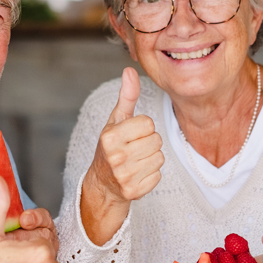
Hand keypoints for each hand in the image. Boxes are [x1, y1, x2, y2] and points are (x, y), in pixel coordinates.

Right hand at [81, 68, 163, 244]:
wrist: (102, 183)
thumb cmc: (112, 146)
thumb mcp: (116, 120)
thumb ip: (127, 96)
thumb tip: (130, 70)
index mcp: (110, 136)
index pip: (148, 123)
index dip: (143, 127)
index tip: (131, 134)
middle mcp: (115, 157)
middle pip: (157, 140)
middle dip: (149, 142)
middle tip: (134, 148)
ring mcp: (124, 176)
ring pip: (160, 158)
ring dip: (151, 158)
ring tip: (136, 160)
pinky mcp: (133, 192)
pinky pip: (158, 176)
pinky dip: (151, 175)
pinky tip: (138, 173)